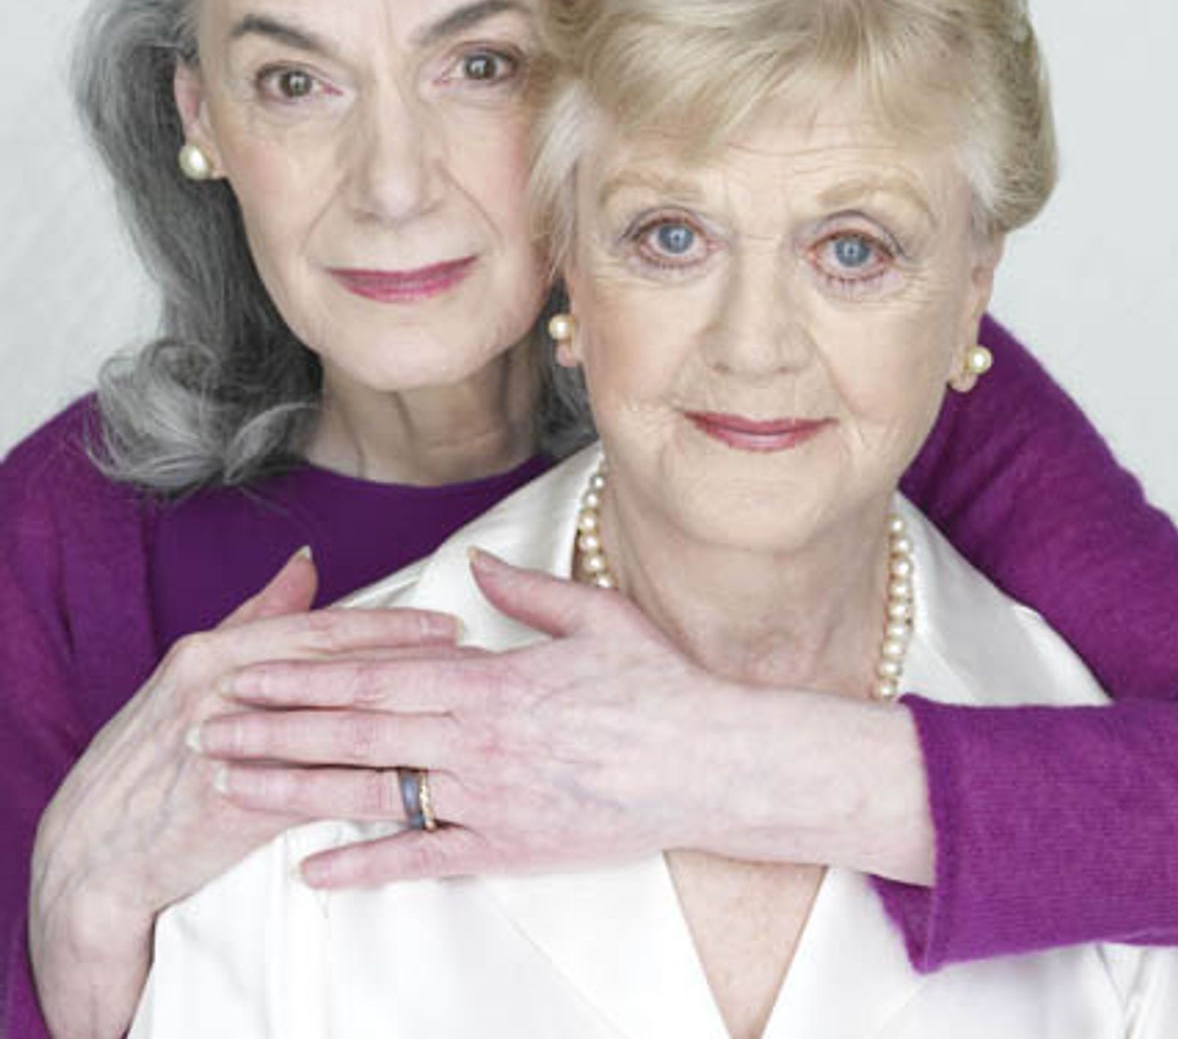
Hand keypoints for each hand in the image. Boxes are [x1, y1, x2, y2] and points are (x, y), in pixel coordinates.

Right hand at [28, 550, 456, 1038]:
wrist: (96, 852)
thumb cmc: (152, 753)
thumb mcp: (194, 672)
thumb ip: (259, 616)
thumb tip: (307, 560)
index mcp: (216, 652)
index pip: (321, 632)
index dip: (389, 628)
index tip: (448, 626)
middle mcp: (221, 690)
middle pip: (335, 670)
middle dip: (410, 664)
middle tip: (474, 660)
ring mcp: (227, 747)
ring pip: (331, 725)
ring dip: (400, 717)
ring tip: (459, 714)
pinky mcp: (233, 805)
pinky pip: (314, 789)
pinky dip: (365, 781)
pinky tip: (413, 780)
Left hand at [199, 549, 732, 886]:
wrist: (714, 765)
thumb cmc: (658, 687)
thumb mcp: (596, 617)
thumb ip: (524, 591)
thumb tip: (475, 561)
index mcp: (491, 681)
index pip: (375, 677)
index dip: (304, 674)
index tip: (250, 668)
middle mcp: (476, 742)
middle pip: (355, 734)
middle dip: (274, 728)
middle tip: (205, 727)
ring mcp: (488, 801)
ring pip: (372, 797)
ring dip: (295, 790)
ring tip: (231, 786)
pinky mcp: (509, 850)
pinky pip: (422, 862)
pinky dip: (363, 868)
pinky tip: (311, 874)